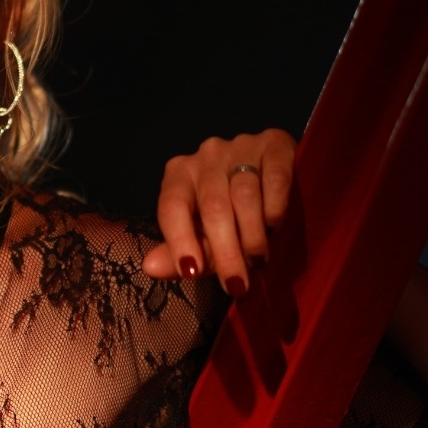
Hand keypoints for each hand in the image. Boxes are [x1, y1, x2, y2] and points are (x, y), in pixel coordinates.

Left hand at [143, 129, 296, 294]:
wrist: (277, 183)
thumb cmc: (232, 217)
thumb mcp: (204, 237)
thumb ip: (181, 253)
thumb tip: (150, 267)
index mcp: (179, 175)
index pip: (172, 207)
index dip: (180, 241)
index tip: (191, 272)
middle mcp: (206, 156)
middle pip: (212, 206)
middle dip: (225, 251)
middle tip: (236, 284)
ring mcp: (240, 146)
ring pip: (244, 194)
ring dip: (253, 235)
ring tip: (258, 259)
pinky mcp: (275, 143)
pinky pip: (274, 178)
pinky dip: (275, 207)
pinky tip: (275, 225)